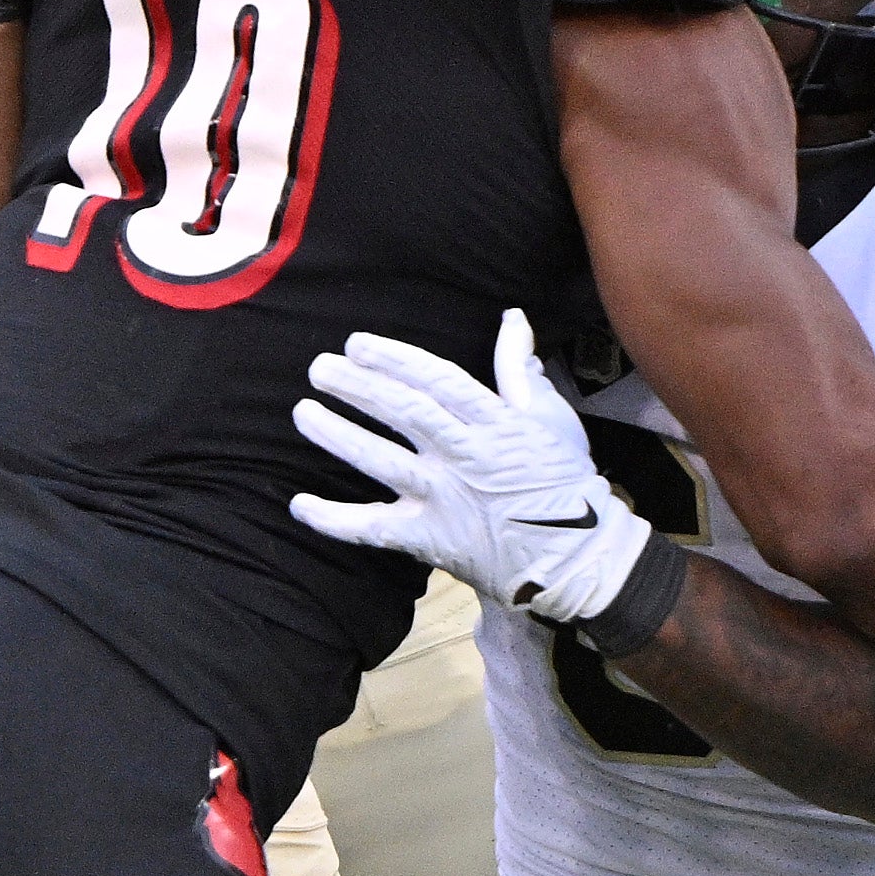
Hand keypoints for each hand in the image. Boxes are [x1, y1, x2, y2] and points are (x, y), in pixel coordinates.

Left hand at [287, 308, 658, 624]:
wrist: (574, 557)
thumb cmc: (563, 481)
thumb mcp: (552, 417)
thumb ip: (521, 369)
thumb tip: (512, 319)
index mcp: (495, 422)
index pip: (437, 380)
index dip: (393, 360)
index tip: (357, 344)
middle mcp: (465, 456)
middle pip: (403, 413)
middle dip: (357, 387)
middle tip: (320, 368)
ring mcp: (445, 499)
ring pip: (382, 462)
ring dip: (338, 436)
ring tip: (304, 412)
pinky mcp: (430, 539)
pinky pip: (375, 529)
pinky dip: (335, 519)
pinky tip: (300, 504)